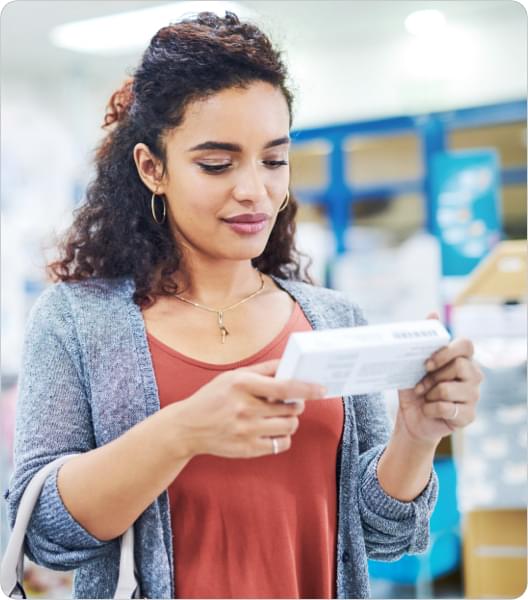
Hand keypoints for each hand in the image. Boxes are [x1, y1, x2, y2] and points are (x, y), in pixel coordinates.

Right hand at [174, 359, 324, 458]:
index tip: (321, 388)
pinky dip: (282, 436)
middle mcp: (245, 408)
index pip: (285, 386)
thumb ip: (263, 370)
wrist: (187, 427)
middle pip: (291, 408)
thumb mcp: (233, 376)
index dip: (307, 388)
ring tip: (280, 416)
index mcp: (242, 384)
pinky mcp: (247, 449)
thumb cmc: (213, 397)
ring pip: (289, 426)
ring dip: (291, 420)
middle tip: (290, 402)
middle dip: (296, 404)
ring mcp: (247, 430)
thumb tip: (290, 365)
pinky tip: (271, 430)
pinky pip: (281, 444)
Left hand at [396, 313, 483, 445]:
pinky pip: (447, 408)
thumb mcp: (413, 364)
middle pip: (459, 365)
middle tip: (420, 385)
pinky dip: (430, 409)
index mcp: (462, 360)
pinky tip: (428, 410)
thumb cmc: (415, 389)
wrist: (411, 419)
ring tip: (424, 397)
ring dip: (430, 394)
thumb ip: (424, 340)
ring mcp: (473, 397)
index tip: (427, 363)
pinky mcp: (468, 416)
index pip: (466, 345)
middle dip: (433, 376)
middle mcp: (473, 376)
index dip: (447, 351)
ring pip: (450, 388)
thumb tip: (433, 313)